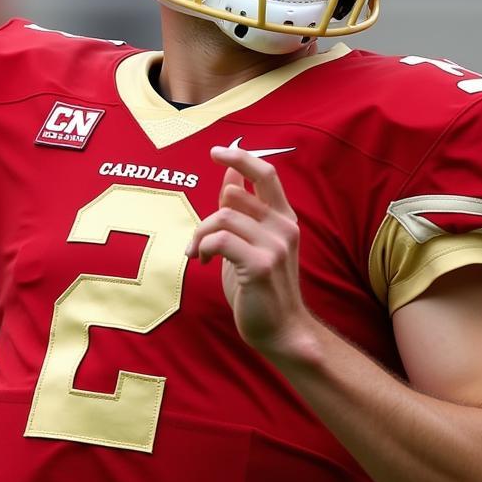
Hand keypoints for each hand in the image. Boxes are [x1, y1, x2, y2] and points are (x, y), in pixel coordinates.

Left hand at [186, 145, 314, 355]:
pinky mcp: (261, 265)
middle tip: (199, 239)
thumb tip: (230, 174)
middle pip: (235, 194)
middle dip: (207, 215)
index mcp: (284, 218)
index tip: (217, 151)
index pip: (266, 173)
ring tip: (197, 253)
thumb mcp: (250, 242)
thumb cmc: (261, 286)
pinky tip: (202, 260)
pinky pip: (220, 240)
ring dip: (200, 235)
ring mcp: (275, 245)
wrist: (280, 330)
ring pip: (223, 217)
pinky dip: (203, 247)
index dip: (240, 157)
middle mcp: (284, 227)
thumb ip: (242, 209)